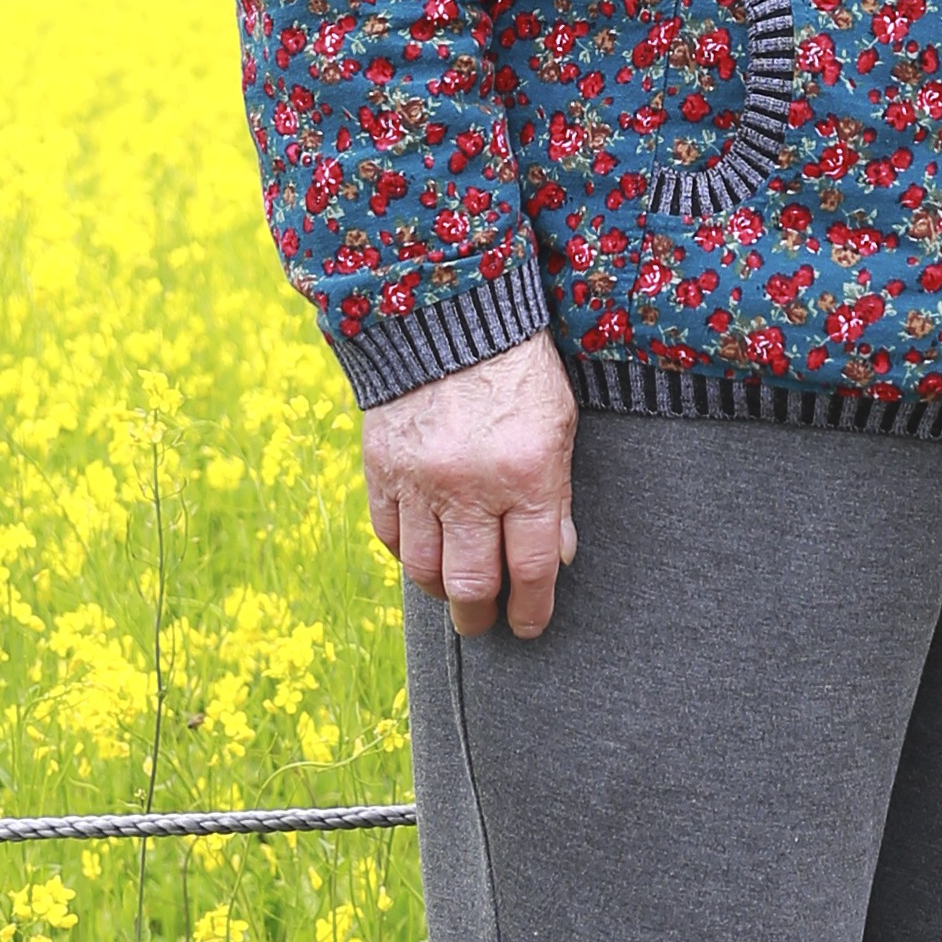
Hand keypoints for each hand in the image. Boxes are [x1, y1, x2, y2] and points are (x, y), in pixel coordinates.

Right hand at [361, 336, 578, 640]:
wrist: (446, 316)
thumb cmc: (517, 372)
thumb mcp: (559, 427)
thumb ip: (559, 496)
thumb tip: (559, 557)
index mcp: (527, 476)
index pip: (531, 569)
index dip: (531, 609)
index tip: (528, 625)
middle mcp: (471, 486)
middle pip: (471, 583)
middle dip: (479, 615)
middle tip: (484, 622)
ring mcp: (420, 480)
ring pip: (423, 569)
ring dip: (440, 592)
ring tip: (452, 594)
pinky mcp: (382, 468)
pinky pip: (389, 535)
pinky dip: (406, 553)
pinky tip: (423, 551)